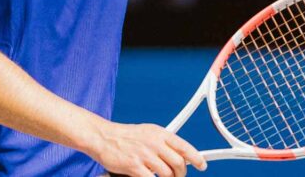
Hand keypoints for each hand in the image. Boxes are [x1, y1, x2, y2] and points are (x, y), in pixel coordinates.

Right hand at [88, 121, 206, 176]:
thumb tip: (180, 155)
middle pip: (178, 163)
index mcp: (159, 133)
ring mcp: (144, 155)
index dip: (196, 158)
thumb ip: (164, 143)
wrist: (103, 137)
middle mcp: (154, 143)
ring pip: (167, 174)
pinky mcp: (134, 166)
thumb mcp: (148, 132)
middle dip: (181, 174)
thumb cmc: (126, 136)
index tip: (202, 165)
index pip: (184, 147)